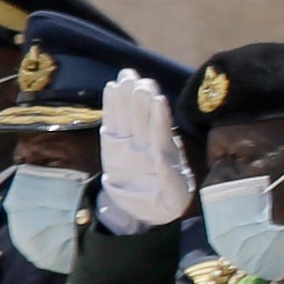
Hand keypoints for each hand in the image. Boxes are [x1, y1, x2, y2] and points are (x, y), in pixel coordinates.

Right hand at [98, 70, 193, 230]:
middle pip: (145, 121)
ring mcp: (131, 143)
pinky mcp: (114, 144)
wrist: (142, 207)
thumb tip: (163, 161)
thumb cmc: (164, 201)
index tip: (158, 100)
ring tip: (127, 76)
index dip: (160, 118)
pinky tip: (112, 87)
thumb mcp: (172, 198)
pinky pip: (113, 122)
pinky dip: (111, 106)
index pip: (162, 135)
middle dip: (143, 102)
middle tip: (141, 82)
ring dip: (127, 97)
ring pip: (129, 117)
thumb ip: (171, 182)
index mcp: (167, 157)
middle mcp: (149, 146)